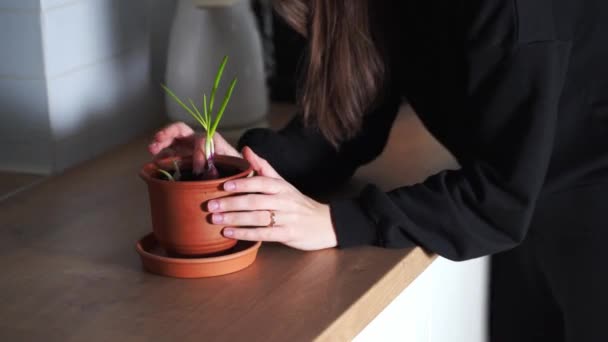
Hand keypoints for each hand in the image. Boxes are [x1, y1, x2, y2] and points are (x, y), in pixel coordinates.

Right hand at [148, 122, 239, 172]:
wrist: (235, 175)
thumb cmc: (237, 168)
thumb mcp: (238, 163)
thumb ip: (234, 158)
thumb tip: (232, 155)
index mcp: (211, 140)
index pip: (200, 140)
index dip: (199, 153)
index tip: (200, 169)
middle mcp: (196, 142)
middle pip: (179, 130)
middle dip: (167, 133)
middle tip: (157, 140)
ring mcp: (187, 150)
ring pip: (170, 142)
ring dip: (159, 144)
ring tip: (152, 150)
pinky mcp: (181, 160)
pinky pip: (168, 156)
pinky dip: (161, 159)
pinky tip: (155, 165)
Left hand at [207, 147, 337, 250]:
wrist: (325, 223)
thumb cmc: (298, 203)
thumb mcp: (283, 183)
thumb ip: (263, 167)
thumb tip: (245, 149)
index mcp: (281, 187)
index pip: (261, 182)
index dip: (243, 183)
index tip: (223, 185)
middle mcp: (284, 201)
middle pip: (255, 201)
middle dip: (231, 203)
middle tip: (210, 205)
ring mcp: (287, 219)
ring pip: (258, 218)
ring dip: (235, 219)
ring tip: (215, 219)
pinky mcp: (288, 234)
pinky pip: (264, 234)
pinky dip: (246, 234)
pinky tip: (230, 233)